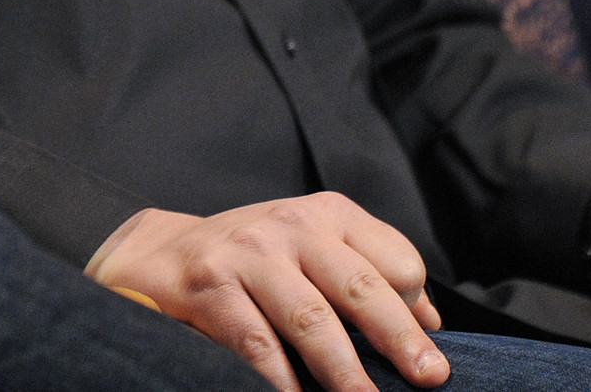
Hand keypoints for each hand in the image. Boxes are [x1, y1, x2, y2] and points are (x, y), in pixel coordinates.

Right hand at [86, 193, 446, 391]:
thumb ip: (368, 274)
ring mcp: (249, 253)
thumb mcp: (313, 249)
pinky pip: (258, 344)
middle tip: (431, 379)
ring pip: (312, 319)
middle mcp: (291, 226)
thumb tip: (430, 322)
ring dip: (346, 372)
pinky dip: (283, 381)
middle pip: (361, 287)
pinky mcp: (211, 286)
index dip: (414, 308)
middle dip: (399, 339)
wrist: (160, 255)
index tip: (427, 350)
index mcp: (327, 215)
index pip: (395, 260)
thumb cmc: (254, 261)